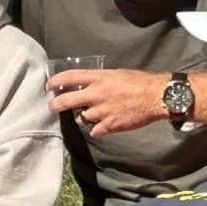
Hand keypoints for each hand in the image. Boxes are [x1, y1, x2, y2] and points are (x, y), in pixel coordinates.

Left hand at [50, 67, 167, 137]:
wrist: (156, 96)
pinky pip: (95, 131)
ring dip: (83, 117)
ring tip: (89, 116)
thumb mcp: (117, 74)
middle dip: (56, 105)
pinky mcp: (110, 125)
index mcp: (99, 78)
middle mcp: (97, 94)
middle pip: (67, 100)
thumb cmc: (140, 82)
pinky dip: (97, 130)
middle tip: (53, 106)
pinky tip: (102, 126)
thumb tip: (90, 85)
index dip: (56, 81)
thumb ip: (101, 80)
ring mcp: (102, 111)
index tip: (50, 86)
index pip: (70, 77)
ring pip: (82, 118)